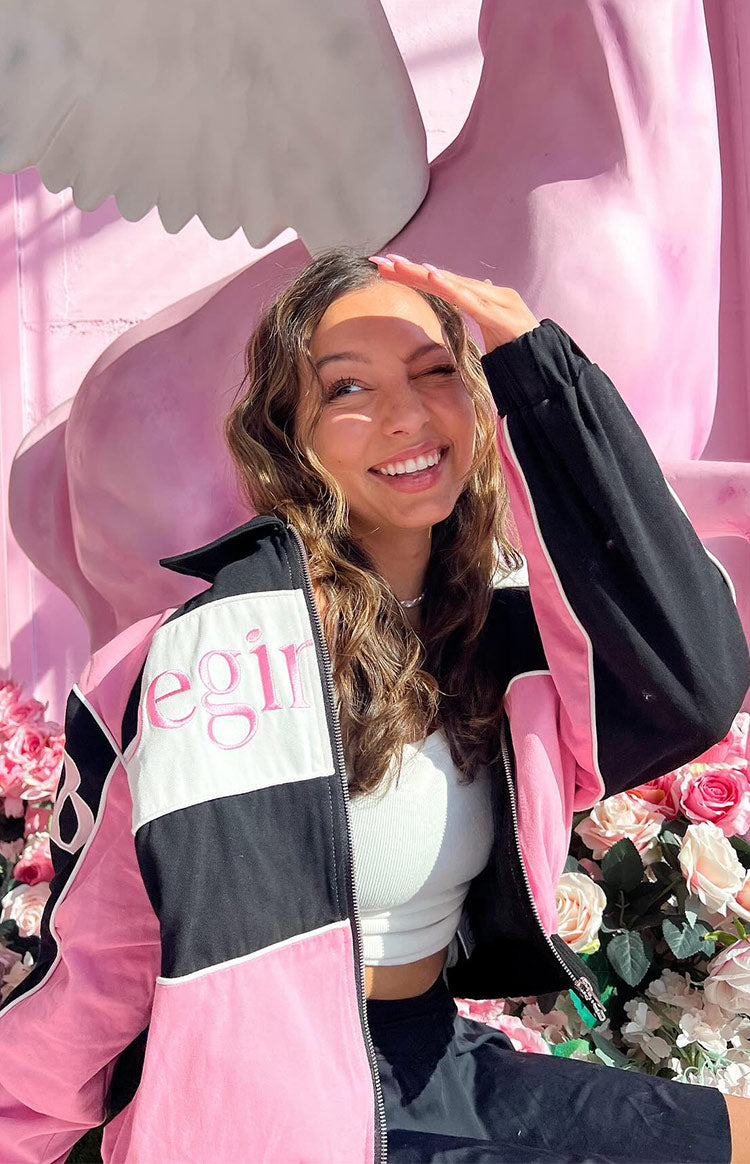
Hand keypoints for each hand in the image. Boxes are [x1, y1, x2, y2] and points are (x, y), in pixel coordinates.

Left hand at [367, 253, 540, 353]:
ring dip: (424, 275)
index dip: (414, 275)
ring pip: (453, 285)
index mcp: (483, 297)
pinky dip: (451, 289)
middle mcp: (489, 292)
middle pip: (443, 278)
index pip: (442, 283)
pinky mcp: (501, 315)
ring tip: (399, 266)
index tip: (386, 268)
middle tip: (380, 261)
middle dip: (409, 270)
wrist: (546, 364)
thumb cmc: (518, 349)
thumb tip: (474, 293)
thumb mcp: (491, 329)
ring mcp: (497, 301)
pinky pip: (471, 301)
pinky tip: (433, 278)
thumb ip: (480, 311)